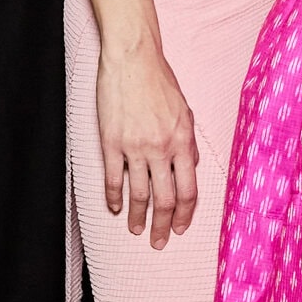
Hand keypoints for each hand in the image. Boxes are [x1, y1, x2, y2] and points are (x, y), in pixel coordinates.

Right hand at [96, 38, 198, 248]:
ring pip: (139, 193)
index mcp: (183, 141)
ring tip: (137, 230)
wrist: (133, 59)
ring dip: (138, 217)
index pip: (188, 189)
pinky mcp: (111, 141)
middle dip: (163, 225)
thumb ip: (187, 141)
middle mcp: (161, 148)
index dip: (184, 214)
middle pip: (165, 199)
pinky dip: (114, 196)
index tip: (180, 228)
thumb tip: (190, 166)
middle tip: (159, 242)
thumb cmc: (160, 81)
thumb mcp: (185, 111)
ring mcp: (135, 146)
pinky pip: (114, 177)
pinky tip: (115, 207)